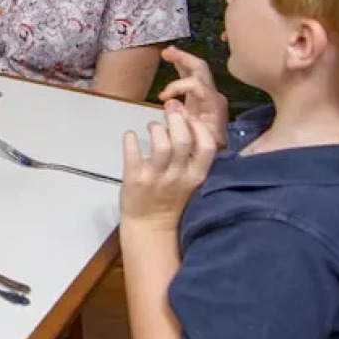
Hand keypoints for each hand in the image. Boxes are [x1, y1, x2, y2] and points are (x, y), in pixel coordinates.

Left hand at [121, 103, 217, 231]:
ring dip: (156, 128)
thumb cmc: (171, 198)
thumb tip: (185, 119)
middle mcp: (178, 177)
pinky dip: (130, 140)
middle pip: (182, 141)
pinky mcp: (135, 180)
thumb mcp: (190, 180)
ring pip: (160, 146)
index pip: (208, 147)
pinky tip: (130, 135)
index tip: (189, 116)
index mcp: (196, 176)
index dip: (199, 127)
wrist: (150, 226)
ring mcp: (156, 178)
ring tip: (152, 126)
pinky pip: (133, 154)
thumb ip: (190, 156)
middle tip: (169, 111)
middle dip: (176, 120)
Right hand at [157, 45, 227, 147]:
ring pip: (196, 69)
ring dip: (182, 59)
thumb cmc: (205, 149)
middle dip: (183, 58)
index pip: (195, 84)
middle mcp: (213, 95)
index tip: (163, 98)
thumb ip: (184, 122)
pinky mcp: (201, 97)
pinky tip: (172, 60)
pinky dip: (182, 67)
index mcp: (213, 104)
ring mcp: (208, 95)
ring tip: (167, 52)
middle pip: (200, 68)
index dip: (177, 86)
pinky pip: (192, 76)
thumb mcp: (197, 141)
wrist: (213, 156)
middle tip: (166, 52)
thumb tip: (170, 103)